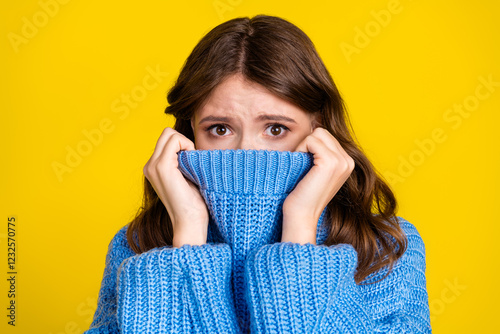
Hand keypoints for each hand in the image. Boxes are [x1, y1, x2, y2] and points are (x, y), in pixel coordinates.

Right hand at [143, 127, 208, 246]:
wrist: (190, 222)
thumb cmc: (193, 203)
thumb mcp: (185, 177)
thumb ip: (181, 161)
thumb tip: (190, 145)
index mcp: (153, 168)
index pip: (167, 139)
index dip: (183, 145)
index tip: (192, 163)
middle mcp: (149, 165)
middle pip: (167, 133)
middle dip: (183, 141)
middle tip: (192, 161)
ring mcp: (153, 165)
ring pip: (170, 134)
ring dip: (186, 144)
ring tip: (191, 165)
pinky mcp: (162, 166)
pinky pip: (175, 140)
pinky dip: (188, 146)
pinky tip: (192, 165)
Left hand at [281, 127, 354, 243]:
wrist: (301, 215)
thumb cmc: (303, 194)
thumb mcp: (316, 170)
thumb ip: (321, 152)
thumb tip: (313, 126)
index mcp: (347, 162)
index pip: (326, 135)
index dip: (311, 147)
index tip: (307, 167)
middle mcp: (348, 160)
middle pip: (322, 132)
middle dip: (308, 144)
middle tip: (303, 166)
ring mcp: (341, 161)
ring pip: (317, 133)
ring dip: (303, 147)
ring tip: (303, 167)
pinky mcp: (330, 162)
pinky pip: (310, 140)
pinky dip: (300, 150)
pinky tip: (301, 167)